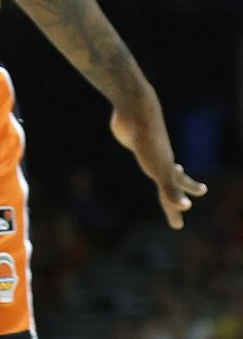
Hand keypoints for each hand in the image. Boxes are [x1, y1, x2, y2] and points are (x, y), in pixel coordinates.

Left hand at [111, 97, 207, 229]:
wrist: (136, 111)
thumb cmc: (147, 141)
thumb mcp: (159, 170)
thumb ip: (171, 190)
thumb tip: (186, 208)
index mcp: (166, 170)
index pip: (171, 196)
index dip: (173, 211)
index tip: (176, 227)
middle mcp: (161, 160)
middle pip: (174, 179)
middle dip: (182, 190)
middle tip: (203, 190)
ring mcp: (149, 149)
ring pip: (160, 162)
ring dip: (167, 167)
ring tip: (177, 168)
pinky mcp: (135, 138)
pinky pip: (142, 148)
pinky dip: (146, 152)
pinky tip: (143, 148)